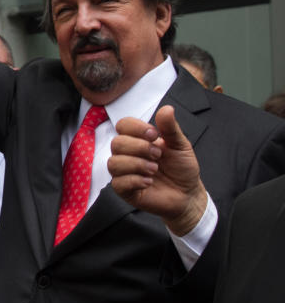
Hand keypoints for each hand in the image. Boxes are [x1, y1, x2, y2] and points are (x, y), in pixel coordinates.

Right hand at [108, 105, 207, 235]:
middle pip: (116, 143)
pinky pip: (118, 182)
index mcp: (138, 140)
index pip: (123, 125)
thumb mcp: (180, 145)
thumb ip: (170, 128)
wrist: (187, 194)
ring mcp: (124, 172)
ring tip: (154, 170)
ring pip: (114, 163)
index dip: (136, 128)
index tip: (154, 135)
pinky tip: (149, 182)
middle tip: (158, 156)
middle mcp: (127, 154)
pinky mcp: (124, 190)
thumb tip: (166, 108)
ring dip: (137, 165)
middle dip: (139, 148)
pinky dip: (135, 180)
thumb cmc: (181, 169)